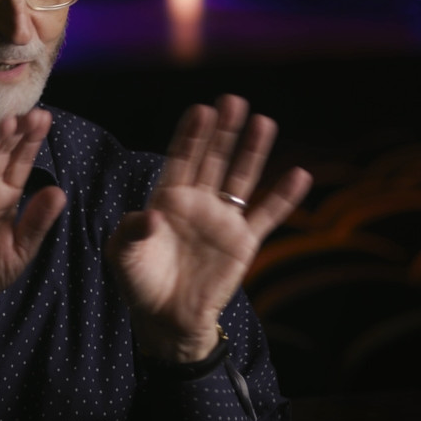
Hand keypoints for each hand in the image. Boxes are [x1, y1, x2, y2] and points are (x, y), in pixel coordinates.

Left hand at [105, 95, 310, 362]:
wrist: (165, 319)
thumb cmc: (139, 282)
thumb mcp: (122, 255)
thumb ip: (130, 231)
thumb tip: (152, 214)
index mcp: (167, 198)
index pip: (182, 158)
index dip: (192, 135)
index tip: (201, 110)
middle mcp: (198, 202)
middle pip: (214, 159)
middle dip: (222, 132)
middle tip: (232, 100)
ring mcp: (222, 221)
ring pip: (241, 179)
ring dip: (252, 152)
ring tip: (263, 121)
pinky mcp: (243, 243)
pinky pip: (267, 216)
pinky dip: (283, 197)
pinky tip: (299, 174)